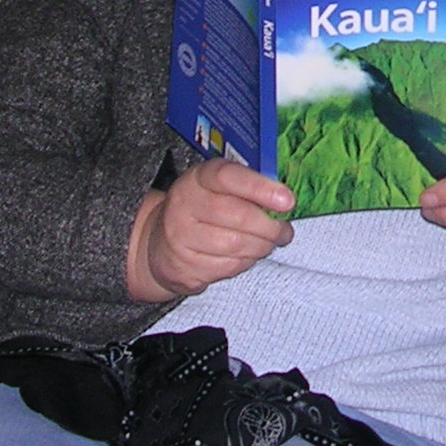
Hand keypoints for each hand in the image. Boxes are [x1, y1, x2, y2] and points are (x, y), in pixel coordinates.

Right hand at [127, 158, 294, 302]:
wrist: (158, 244)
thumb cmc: (202, 210)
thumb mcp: (217, 188)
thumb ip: (247, 187)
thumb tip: (285, 199)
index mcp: (197, 178)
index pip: (228, 177)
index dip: (260, 188)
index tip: (288, 201)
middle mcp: (183, 205)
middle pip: (237, 216)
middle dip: (270, 226)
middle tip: (285, 231)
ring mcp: (179, 238)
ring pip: (236, 245)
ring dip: (262, 246)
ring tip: (270, 243)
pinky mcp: (183, 268)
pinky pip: (228, 267)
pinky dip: (246, 262)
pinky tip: (248, 255)